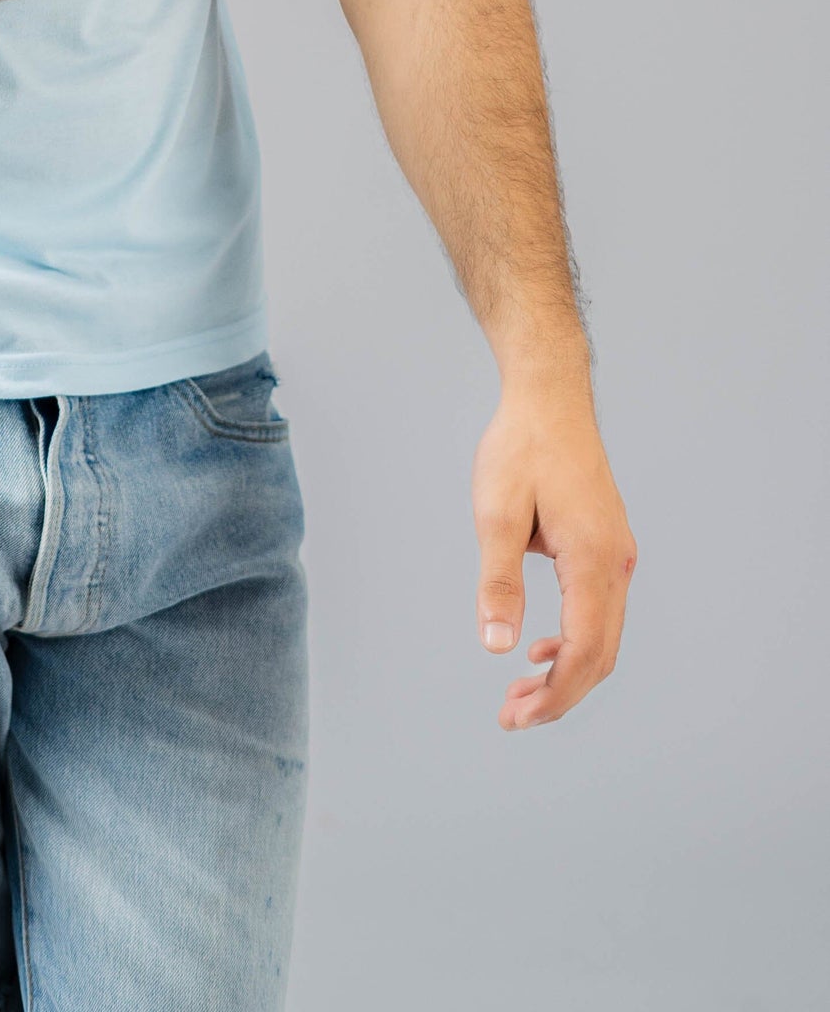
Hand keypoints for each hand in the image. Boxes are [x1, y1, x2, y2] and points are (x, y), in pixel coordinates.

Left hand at [472, 378, 637, 729]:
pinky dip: (575, 640)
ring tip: (521, 692)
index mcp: (593, 560)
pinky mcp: (608, 545)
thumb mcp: (497, 512)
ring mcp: (617, 554)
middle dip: (559, 694)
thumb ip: (499, 582)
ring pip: (603, 635)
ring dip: (567, 671)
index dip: (554, 696)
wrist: (550, 398)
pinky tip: (541, 647)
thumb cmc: (521, 448)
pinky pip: (600, 610)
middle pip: (600, 653)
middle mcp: (616, 563)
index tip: (516, 717)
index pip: (584, 651)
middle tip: (511, 716)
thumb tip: (498, 646)